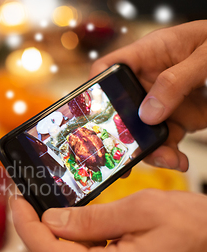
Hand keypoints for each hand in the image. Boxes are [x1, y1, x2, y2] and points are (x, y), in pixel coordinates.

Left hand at [11, 190, 206, 251]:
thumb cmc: (203, 232)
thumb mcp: (144, 209)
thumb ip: (91, 218)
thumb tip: (52, 220)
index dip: (25, 225)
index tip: (18, 199)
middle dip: (34, 232)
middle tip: (30, 203)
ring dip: (55, 242)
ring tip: (55, 212)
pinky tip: (83, 231)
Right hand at [90, 20, 206, 171]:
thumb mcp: (204, 55)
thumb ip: (177, 80)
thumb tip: (148, 113)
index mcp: (148, 54)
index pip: (108, 69)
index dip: (94, 89)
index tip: (92, 113)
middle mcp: (148, 81)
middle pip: (119, 110)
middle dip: (120, 135)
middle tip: (125, 154)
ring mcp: (161, 103)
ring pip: (140, 133)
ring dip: (149, 152)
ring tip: (167, 159)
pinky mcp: (177, 120)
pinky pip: (166, 143)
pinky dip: (170, 157)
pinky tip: (179, 161)